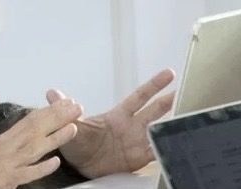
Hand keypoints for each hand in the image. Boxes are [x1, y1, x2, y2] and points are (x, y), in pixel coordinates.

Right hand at [0, 98, 82, 188]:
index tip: (67, 102)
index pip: (31, 120)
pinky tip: (55, 161)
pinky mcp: (7, 178)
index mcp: (7, 138)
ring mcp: (9, 162)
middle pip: (35, 128)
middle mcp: (8, 146)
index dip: (50, 110)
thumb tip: (33, 130)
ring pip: (35, 147)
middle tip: (77, 106)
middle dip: (57, 117)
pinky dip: (41, 167)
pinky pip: (27, 173)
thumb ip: (16, 140)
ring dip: (55, 137)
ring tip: (74, 127)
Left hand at [48, 69, 175, 178]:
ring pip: (159, 130)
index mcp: (118, 115)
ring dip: (172, 124)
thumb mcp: (70, 124)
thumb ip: (64, 109)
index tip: (169, 74)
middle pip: (155, 111)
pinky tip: (176, 145)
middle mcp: (132, 126)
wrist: (80, 166)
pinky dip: (165, 149)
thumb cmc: (77, 142)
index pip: (139, 97)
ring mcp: (137, 142)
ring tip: (189, 118)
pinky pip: (155, 153)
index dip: (154, 85)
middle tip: (186, 92)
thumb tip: (51, 93)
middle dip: (170, 101)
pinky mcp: (139, 159)